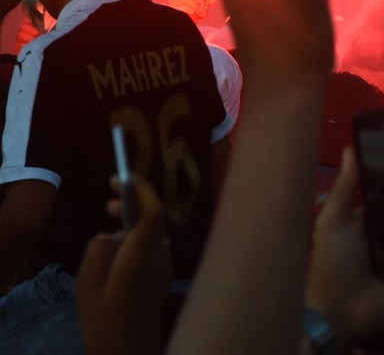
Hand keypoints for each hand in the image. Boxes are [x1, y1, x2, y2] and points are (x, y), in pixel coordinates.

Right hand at [76, 176, 171, 354]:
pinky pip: (153, 244)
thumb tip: (110, 233)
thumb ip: (97, 252)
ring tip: (112, 209)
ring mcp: (164, 267)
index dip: (142, 190)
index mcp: (140, 259)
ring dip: (136, 216)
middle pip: (156, 218)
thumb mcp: (87, 286)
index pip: (153, 213)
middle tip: (112, 189)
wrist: (130, 353)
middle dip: (136, 198)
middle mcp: (159, 258)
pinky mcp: (163, 276)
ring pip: (155, 230)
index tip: (123, 177)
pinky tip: (120, 240)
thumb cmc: (105, 323)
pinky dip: (139, 233)